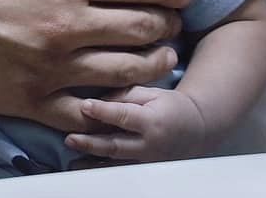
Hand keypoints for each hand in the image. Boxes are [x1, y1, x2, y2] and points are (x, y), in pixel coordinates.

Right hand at [0, 0, 192, 132]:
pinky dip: (112, 105)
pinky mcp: (27, 100)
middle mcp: (65, 26)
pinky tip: (123, 95)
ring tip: (161, 56)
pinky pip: (84, 112)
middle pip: (144, 30)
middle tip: (173, 22)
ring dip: (154, 64)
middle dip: (168, 25)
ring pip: (126, 73)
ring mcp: (48, 68)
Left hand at [66, 86, 209, 161]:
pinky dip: (98, 170)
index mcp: (153, 120)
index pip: (124, 116)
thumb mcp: (154, 93)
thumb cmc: (172, 107)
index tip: (85, 105)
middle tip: (70, 138)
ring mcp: (145, 161)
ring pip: (113, 163)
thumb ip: (127, 94)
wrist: (195, 131)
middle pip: (115, 145)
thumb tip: (99, 99)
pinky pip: (117, 172)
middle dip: (91, 142)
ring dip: (90, 161)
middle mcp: (149, 144)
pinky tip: (81, 167)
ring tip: (71, 158)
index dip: (104, 111)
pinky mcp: (141, 170)